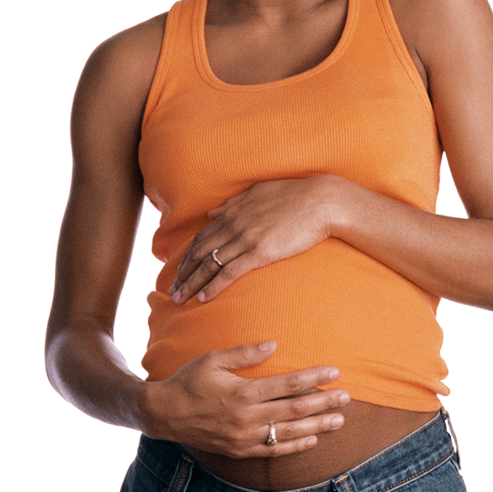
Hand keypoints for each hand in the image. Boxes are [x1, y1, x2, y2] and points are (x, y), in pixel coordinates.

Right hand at [141, 340, 349, 457]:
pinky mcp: (240, 451)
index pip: (287, 384)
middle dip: (324, 402)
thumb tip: (274, 344)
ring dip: (317, 425)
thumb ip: (244, 353)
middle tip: (347, 397)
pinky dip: (295, 446)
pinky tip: (313, 439)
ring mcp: (244, 438)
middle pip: (295, 410)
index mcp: (242, 393)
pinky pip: (273, 451)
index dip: (313, 378)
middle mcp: (247, 418)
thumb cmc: (188, 381)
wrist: (163, 415)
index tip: (334, 372)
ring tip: (340, 420)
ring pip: (289, 432)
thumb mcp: (212, 359)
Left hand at [170, 176, 336, 303]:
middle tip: (171, 291)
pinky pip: (230, 272)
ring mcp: (245, 239)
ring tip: (180, 299)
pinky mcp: (260, 252)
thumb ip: (234, 203)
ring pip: (209, 265)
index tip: (176, 270)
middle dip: (182, 274)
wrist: (321, 201)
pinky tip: (204, 298)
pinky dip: (214, 286)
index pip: (201, 237)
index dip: (185, 256)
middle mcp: (234, 225)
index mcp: (233, 211)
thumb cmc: (295, 195)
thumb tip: (213, 212)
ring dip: (192, 284)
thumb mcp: (259, 192)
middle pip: (199, 253)